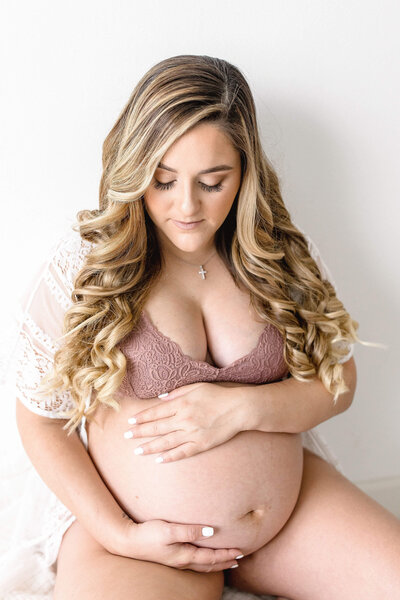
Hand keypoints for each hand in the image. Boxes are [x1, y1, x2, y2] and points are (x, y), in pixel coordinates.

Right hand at [116, 517, 243, 571]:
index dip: (226, 554)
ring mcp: (176, 560)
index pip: (211, 557)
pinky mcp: (170, 557)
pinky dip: (204, 561)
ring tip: (226, 560)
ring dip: (216, 563)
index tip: (240, 551)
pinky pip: (193, 562)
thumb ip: (190, 530)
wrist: (127, 542)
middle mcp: (182, 561)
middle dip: (225, 561)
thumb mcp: (169, 530)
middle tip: (239, 559)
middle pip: (209, 564)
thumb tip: (212, 531)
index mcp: (184, 555)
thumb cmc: (148, 534)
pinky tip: (203, 556)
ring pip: (201, 565)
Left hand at [123, 381, 246, 462]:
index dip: (142, 417)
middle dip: (140, 432)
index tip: (130, 421)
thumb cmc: (218, 394)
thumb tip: (160, 398)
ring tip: (137, 451)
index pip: (157, 412)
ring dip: (150, 447)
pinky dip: (170, 457)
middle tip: (126, 437)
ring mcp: (193, 433)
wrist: (239, 408)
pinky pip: (182, 452)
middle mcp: (185, 419)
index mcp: (182, 404)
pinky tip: (158, 460)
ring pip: (166, 442)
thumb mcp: (197, 386)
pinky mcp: (202, 444)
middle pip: (157, 428)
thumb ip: (177, 392)